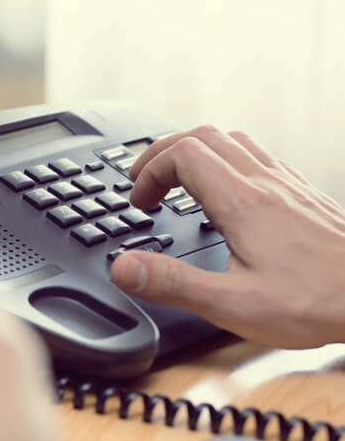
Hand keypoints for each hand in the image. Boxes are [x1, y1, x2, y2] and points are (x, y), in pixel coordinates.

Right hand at [110, 125, 344, 347]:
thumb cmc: (316, 302)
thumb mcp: (232, 304)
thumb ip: (172, 283)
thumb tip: (124, 267)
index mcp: (242, 203)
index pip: (183, 154)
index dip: (150, 171)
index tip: (140, 202)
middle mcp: (265, 183)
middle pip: (203, 136)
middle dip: (163, 153)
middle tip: (145, 182)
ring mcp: (286, 184)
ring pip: (231, 140)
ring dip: (195, 152)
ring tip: (176, 179)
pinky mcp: (301, 194)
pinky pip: (256, 156)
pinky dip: (225, 161)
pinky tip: (224, 191)